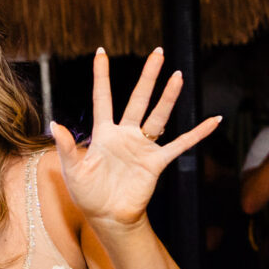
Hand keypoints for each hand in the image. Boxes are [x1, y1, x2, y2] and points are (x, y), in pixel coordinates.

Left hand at [51, 47, 220, 229]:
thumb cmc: (86, 192)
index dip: (102, 76)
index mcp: (103, 133)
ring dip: (169, 97)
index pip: (102, 98)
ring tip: (178, 76)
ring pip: (159, 116)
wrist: (107, 216)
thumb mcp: (71, 168)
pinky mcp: (156, 162)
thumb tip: (54, 123)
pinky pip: (181, 144)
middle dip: (148, 77)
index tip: (101, 52)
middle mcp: (125, 135)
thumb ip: (65, 145)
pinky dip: (198, 133)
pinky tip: (214, 120)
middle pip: (138, 100)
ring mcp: (142, 147)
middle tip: (158, 52)